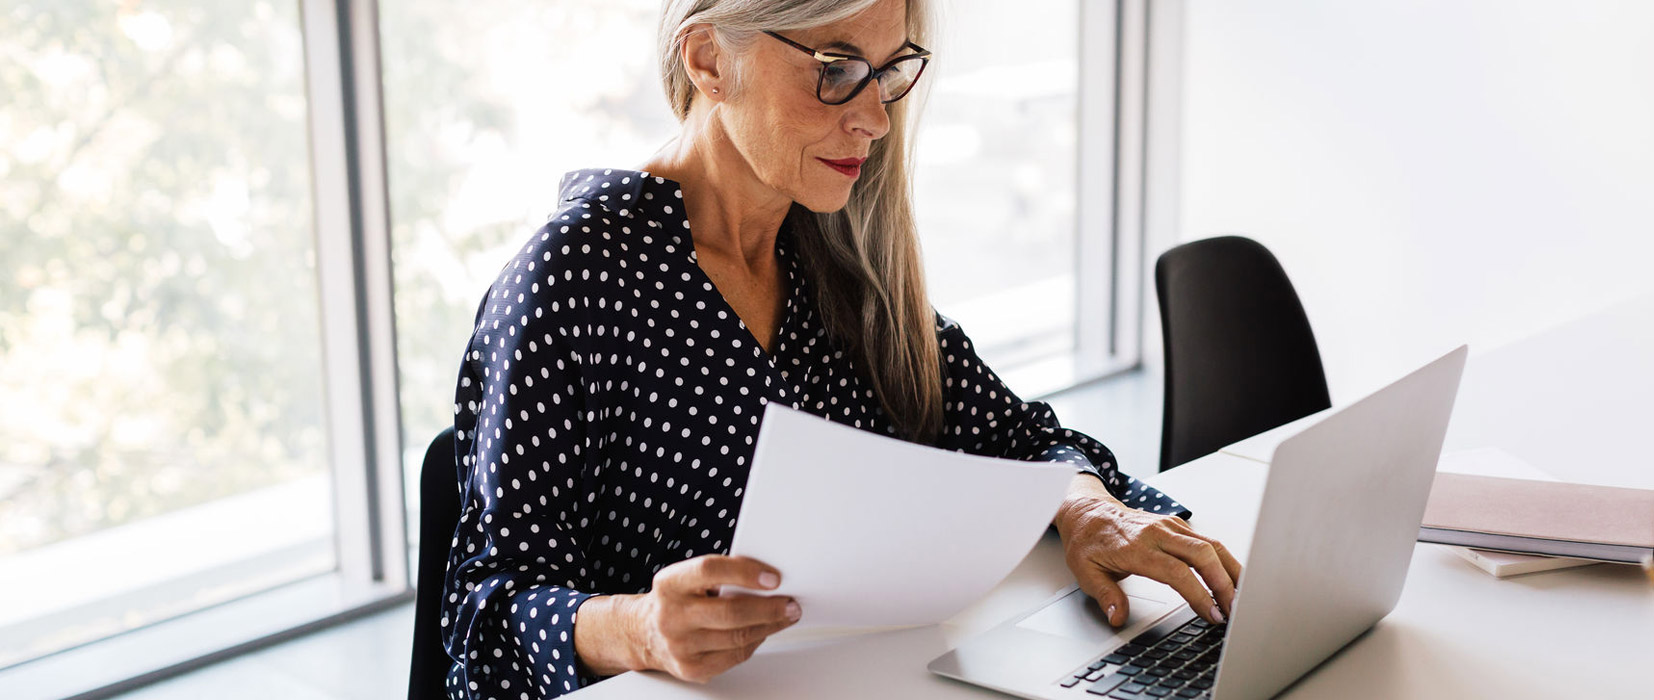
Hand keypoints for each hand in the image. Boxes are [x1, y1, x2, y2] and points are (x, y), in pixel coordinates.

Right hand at [631, 554, 801, 682]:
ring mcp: (680, 646)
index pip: (709, 571)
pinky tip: (762, 632)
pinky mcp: (691, 669)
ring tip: (784, 616)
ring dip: (769, 626)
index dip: (744, 572)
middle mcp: (671, 616)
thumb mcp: (686, 578)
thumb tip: (765, 579)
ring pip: (738, 637)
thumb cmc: (675, 601)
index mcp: (670, 584)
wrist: (645, 633)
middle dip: (769, 608)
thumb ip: (719, 575)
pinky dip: (754, 643)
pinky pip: (735, 656)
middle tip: (790, 603)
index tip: (772, 578)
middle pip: (731, 612)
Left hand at [1054, 490, 1242, 627]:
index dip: (1198, 595)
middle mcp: (1157, 533)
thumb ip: (1105, 595)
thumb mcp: (1085, 572)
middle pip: (1202, 554)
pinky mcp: (1177, 525)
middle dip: (1223, 584)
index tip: (1212, 614)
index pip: (1176, 572)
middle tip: (1233, 611)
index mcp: (1136, 547)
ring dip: (1230, 572)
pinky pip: (1208, 541)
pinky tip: (1233, 578)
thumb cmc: (1088, 542)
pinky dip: (1224, 560)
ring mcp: (1169, 526)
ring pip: (1211, 545)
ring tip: (1242, 598)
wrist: (1087, 511)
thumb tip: (1117, 616)